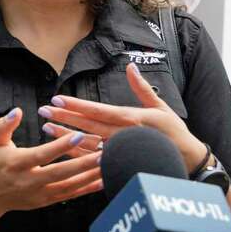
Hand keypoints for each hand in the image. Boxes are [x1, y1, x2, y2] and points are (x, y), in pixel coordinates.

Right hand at [0, 108, 102, 214]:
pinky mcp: (46, 201)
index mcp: (18, 164)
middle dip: (83, 163)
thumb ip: (4, 125)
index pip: (42, 154)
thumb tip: (18, 111)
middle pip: (60, 173)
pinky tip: (102, 181)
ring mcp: (39, 194)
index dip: (61, 146)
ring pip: (69, 186)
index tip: (79, 134)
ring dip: (89, 176)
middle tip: (103, 153)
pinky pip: (70, 195)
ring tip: (108, 165)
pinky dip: (87, 189)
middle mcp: (29, 181)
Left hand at [38, 62, 205, 172]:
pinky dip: (76, 155)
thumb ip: (142, 88)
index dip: (75, 106)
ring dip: (64, 136)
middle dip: (63, 118)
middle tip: (43, 111)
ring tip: (46, 128)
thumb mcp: (161, 107)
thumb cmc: (174, 133)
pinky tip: (60, 149)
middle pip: (87, 126)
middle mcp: (122, 135)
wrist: (187, 163)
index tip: (57, 99)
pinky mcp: (119, 165)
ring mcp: (119, 152)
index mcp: (131, 118)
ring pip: (86, 143)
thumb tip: (130, 67)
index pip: (97, 110)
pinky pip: (93, 161)